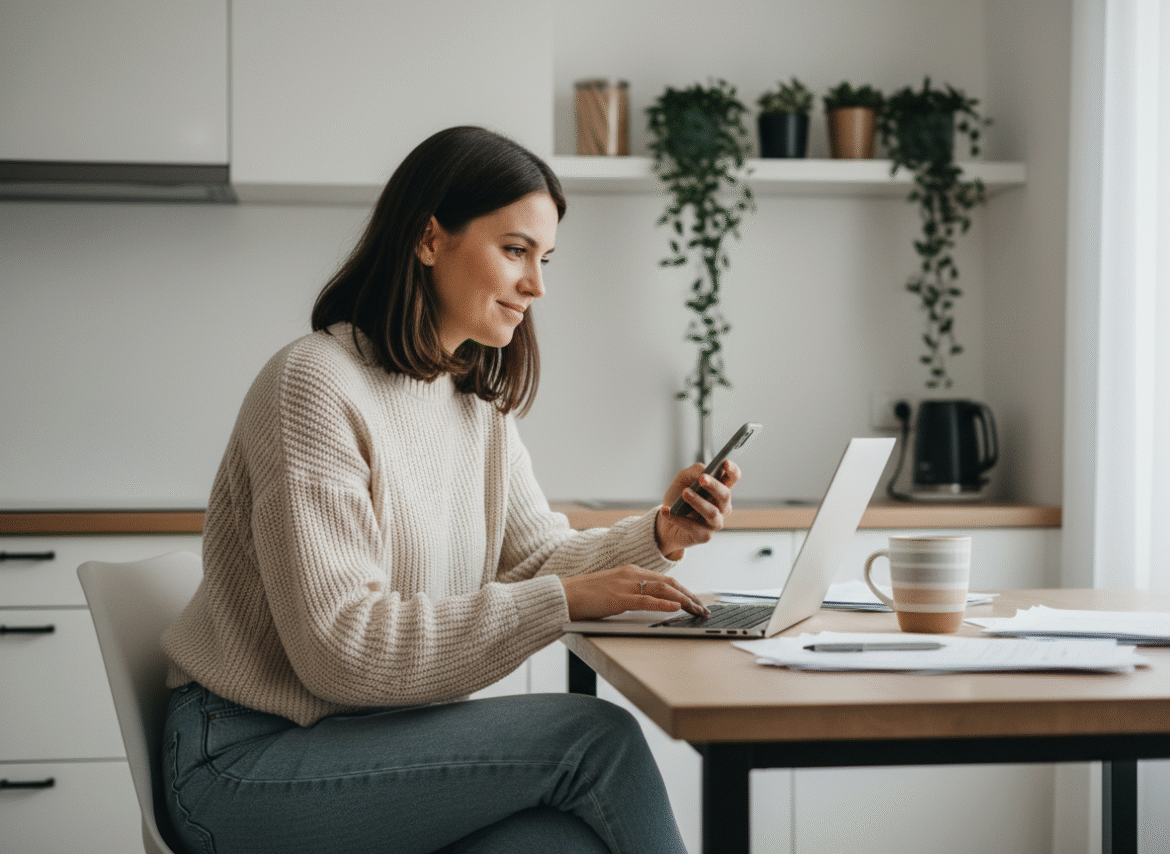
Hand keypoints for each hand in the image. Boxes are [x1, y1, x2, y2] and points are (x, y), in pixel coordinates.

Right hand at [561, 565, 708, 620]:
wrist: (564, 594)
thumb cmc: (586, 595)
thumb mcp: (613, 590)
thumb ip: (631, 592)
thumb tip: (650, 602)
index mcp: (631, 571)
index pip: (665, 580)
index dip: (683, 591)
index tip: (695, 601)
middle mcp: (632, 574)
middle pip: (669, 584)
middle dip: (689, 597)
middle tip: (702, 609)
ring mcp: (626, 585)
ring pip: (663, 590)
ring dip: (684, 601)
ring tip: (697, 610)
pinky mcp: (619, 598)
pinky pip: (646, 600)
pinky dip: (664, 603)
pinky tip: (676, 608)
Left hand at [655, 460, 740, 558]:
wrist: (665, 522)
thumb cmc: (678, 499)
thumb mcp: (682, 480)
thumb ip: (693, 472)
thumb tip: (703, 471)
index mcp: (719, 489)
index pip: (733, 478)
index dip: (732, 470)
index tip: (724, 463)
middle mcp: (722, 506)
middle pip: (725, 495)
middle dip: (714, 486)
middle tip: (702, 478)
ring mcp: (715, 522)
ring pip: (712, 513)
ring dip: (697, 502)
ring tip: (684, 493)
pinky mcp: (705, 536)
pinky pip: (694, 527)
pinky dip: (678, 519)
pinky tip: (667, 511)